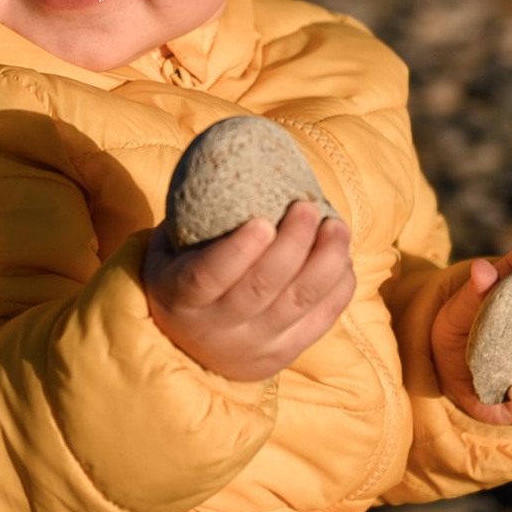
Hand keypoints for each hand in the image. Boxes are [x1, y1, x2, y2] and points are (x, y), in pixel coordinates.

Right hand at [143, 201, 355, 383]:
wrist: (188, 344)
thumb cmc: (181, 273)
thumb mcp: (169, 247)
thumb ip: (192, 216)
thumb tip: (229, 157)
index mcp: (180, 297)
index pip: (208, 277)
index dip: (237, 251)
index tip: (262, 221)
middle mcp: (216, 328)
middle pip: (262, 288)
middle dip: (293, 245)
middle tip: (308, 208)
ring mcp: (253, 345)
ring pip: (298, 303)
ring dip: (325, 261)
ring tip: (336, 227)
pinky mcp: (283, 353)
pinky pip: (321, 321)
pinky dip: (338, 287)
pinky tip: (342, 258)